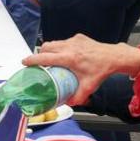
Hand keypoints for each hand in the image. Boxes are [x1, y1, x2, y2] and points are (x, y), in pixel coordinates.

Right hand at [24, 35, 139, 105]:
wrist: (114, 57)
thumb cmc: (102, 70)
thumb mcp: (89, 86)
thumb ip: (77, 97)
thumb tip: (67, 103)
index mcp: (69, 58)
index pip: (45, 57)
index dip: (33, 59)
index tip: (25, 62)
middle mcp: (69, 47)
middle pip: (47, 47)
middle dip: (40, 53)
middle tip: (38, 62)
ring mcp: (73, 40)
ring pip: (55, 43)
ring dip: (50, 50)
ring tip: (51, 59)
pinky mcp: (78, 37)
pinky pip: (65, 42)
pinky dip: (61, 47)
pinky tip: (67, 56)